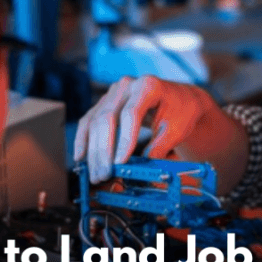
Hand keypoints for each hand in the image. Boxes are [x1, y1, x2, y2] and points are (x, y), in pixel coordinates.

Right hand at [74, 75, 217, 182]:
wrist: (178, 99)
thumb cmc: (180, 112)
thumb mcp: (177, 129)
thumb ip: (159, 147)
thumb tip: (141, 171)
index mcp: (148, 86)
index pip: (131, 113)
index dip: (124, 139)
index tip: (120, 163)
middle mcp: (126, 85)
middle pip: (108, 118)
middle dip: (104, 150)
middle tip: (104, 175)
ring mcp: (113, 93)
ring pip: (94, 121)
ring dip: (92, 151)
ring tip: (95, 175)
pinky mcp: (104, 102)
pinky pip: (88, 121)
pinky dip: (83, 140)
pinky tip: (81, 158)